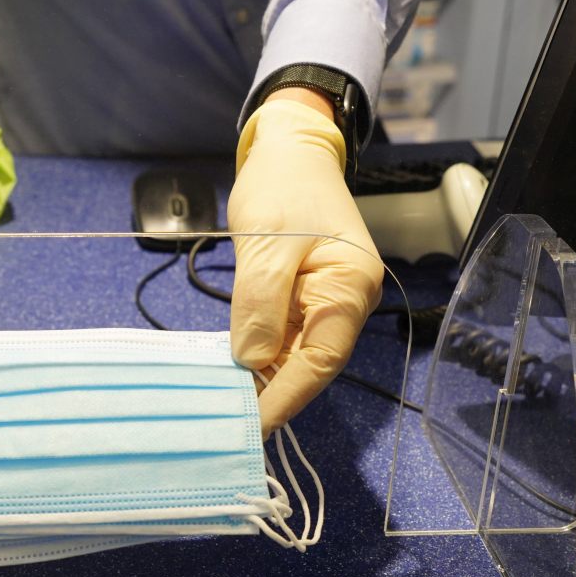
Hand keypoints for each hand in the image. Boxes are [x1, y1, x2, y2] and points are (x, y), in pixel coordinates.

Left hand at [228, 96, 383, 436]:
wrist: (289, 150)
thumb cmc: (282, 187)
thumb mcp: (266, 243)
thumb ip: (259, 303)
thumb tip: (250, 361)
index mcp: (351, 286)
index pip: (321, 359)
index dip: (286, 395)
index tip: (253, 425)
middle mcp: (347, 300)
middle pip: (310, 362)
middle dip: (272, 392)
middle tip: (228, 424)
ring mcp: (327, 300)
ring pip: (294, 352)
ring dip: (262, 377)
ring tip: (225, 406)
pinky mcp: (305, 296)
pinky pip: (283, 335)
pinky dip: (258, 353)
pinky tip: (232, 372)